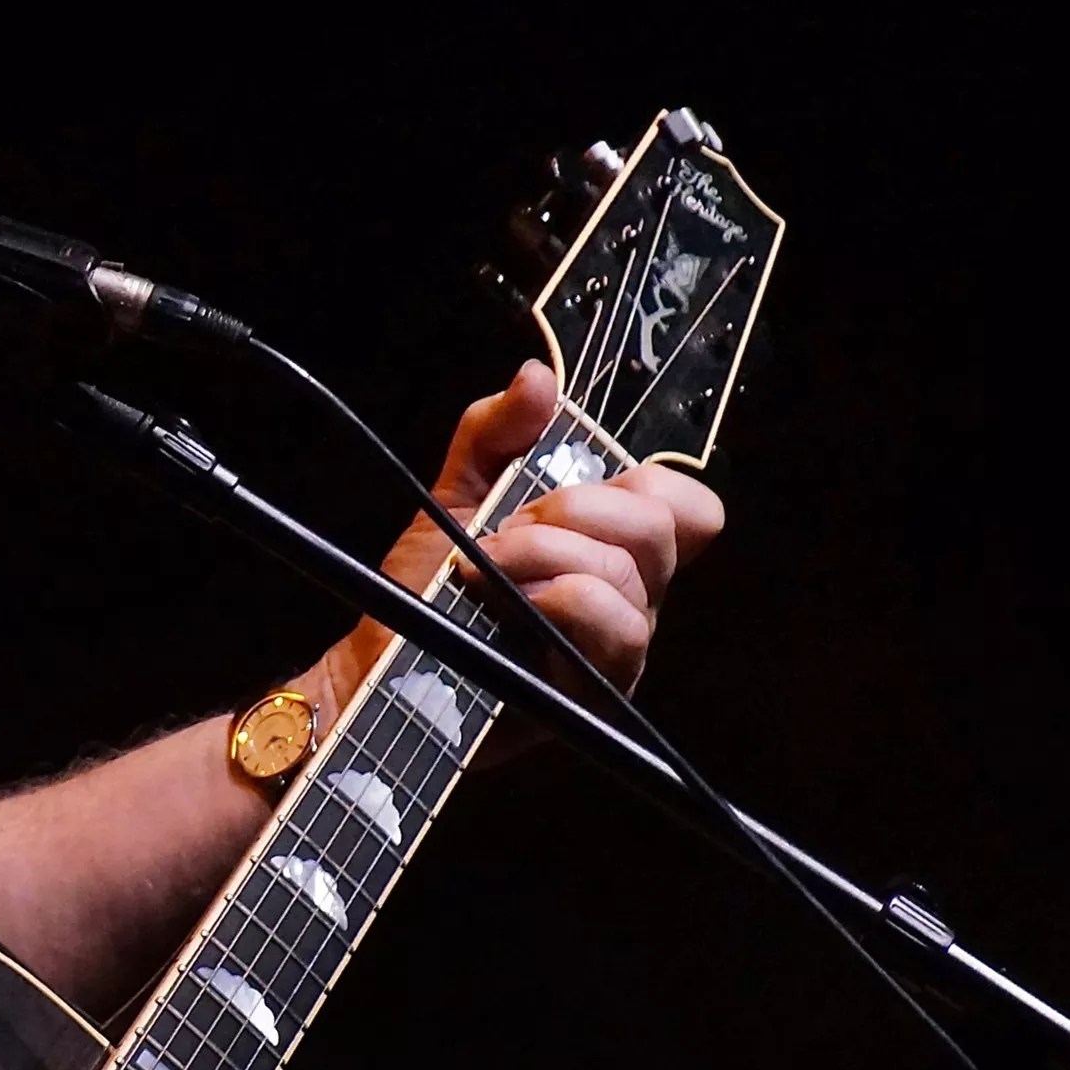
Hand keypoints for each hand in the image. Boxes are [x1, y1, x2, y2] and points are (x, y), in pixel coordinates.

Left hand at [312, 360, 722, 708]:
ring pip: (631, 575)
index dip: (649, 483)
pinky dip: (557, 598)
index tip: (566, 486)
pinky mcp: (597, 692)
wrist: (380, 662)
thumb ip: (495, 432)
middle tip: (504, 528)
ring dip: (546, 554)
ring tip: (485, 568)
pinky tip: (502, 603)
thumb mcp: (456, 491)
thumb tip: (538, 377)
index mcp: (614, 546)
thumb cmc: (427, 585)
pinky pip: (615, 628)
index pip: (688, 508)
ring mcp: (618, 647)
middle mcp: (632, 596)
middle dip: (572, 510)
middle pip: (658, 527)